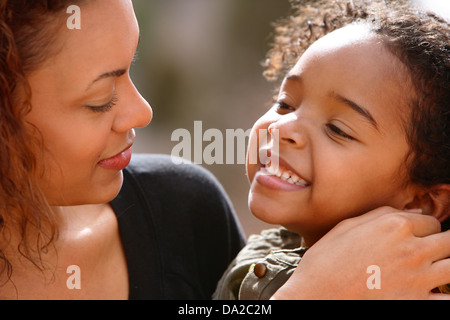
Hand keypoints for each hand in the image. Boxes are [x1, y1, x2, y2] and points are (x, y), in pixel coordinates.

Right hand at [272, 206, 449, 299]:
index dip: (424, 229)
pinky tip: (435, 291)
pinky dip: (445, 294)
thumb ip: (381, 214)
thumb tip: (410, 213)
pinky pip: (448, 299)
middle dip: (443, 244)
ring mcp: (418, 279)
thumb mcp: (347, 226)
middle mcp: (412, 250)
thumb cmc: (326, 259)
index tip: (416, 236)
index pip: (431, 223)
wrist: (317, 294)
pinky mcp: (417, 303)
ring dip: (446, 266)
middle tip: (429, 251)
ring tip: (434, 269)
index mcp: (395, 226)